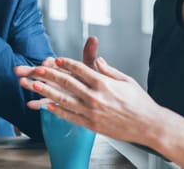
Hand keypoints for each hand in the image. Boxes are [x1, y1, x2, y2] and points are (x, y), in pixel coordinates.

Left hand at [15, 56, 163, 144]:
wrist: (149, 125)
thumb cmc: (139, 102)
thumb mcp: (126, 80)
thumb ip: (108, 70)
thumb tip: (97, 60)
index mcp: (103, 83)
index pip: (79, 69)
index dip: (65, 63)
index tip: (55, 59)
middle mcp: (95, 96)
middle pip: (67, 82)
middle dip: (49, 75)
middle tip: (36, 69)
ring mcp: (91, 112)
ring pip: (64, 100)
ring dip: (47, 92)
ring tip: (35, 86)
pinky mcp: (91, 124)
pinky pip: (70, 116)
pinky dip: (58, 111)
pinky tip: (47, 106)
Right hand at [16, 36, 97, 108]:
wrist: (95, 96)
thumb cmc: (92, 80)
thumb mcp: (90, 67)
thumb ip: (89, 54)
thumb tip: (93, 38)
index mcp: (63, 67)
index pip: (53, 63)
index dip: (49, 63)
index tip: (46, 62)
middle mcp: (56, 77)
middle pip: (41, 73)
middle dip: (30, 70)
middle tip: (18, 70)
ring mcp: (54, 90)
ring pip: (40, 87)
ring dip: (30, 85)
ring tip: (21, 82)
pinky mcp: (55, 101)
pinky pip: (45, 103)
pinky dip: (37, 104)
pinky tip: (30, 105)